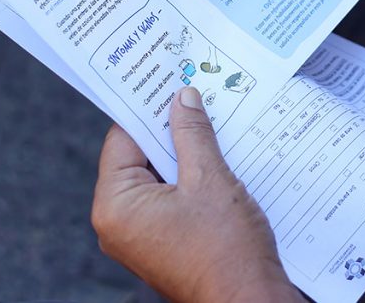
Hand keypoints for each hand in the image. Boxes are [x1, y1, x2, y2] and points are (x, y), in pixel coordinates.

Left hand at [91, 88, 301, 302]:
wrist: (249, 302)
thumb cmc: (226, 251)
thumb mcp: (210, 179)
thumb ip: (192, 135)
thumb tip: (182, 99)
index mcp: (116, 206)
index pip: (123, 139)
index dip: (148, 109)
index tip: (167, 83)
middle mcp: (118, 224)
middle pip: (139, 157)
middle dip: (170, 132)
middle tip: (194, 100)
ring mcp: (139, 237)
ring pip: (158, 177)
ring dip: (185, 155)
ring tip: (212, 131)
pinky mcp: (161, 244)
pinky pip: (169, 198)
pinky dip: (189, 180)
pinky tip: (216, 163)